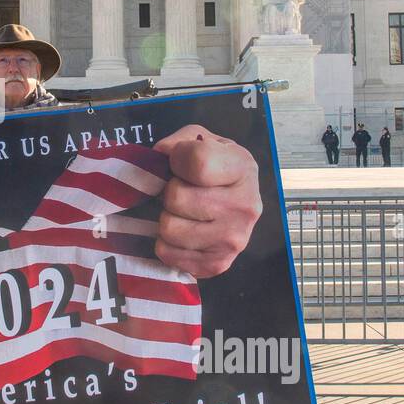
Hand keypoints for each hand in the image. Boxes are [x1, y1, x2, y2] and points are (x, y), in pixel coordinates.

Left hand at [152, 124, 261, 278]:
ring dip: (167, 218)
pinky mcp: (218, 264)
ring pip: (169, 229)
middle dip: (170, 192)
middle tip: (183, 192)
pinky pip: (168, 254)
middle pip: (176, 197)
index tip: (180, 162)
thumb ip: (178, 141)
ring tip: (183, 212)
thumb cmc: (214, 167)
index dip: (178, 159)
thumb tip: (158, 157)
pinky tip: (183, 232)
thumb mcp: (201, 140)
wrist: (235, 201)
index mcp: (243, 168)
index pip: (198, 162)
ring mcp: (234, 239)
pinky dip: (167, 244)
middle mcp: (245, 206)